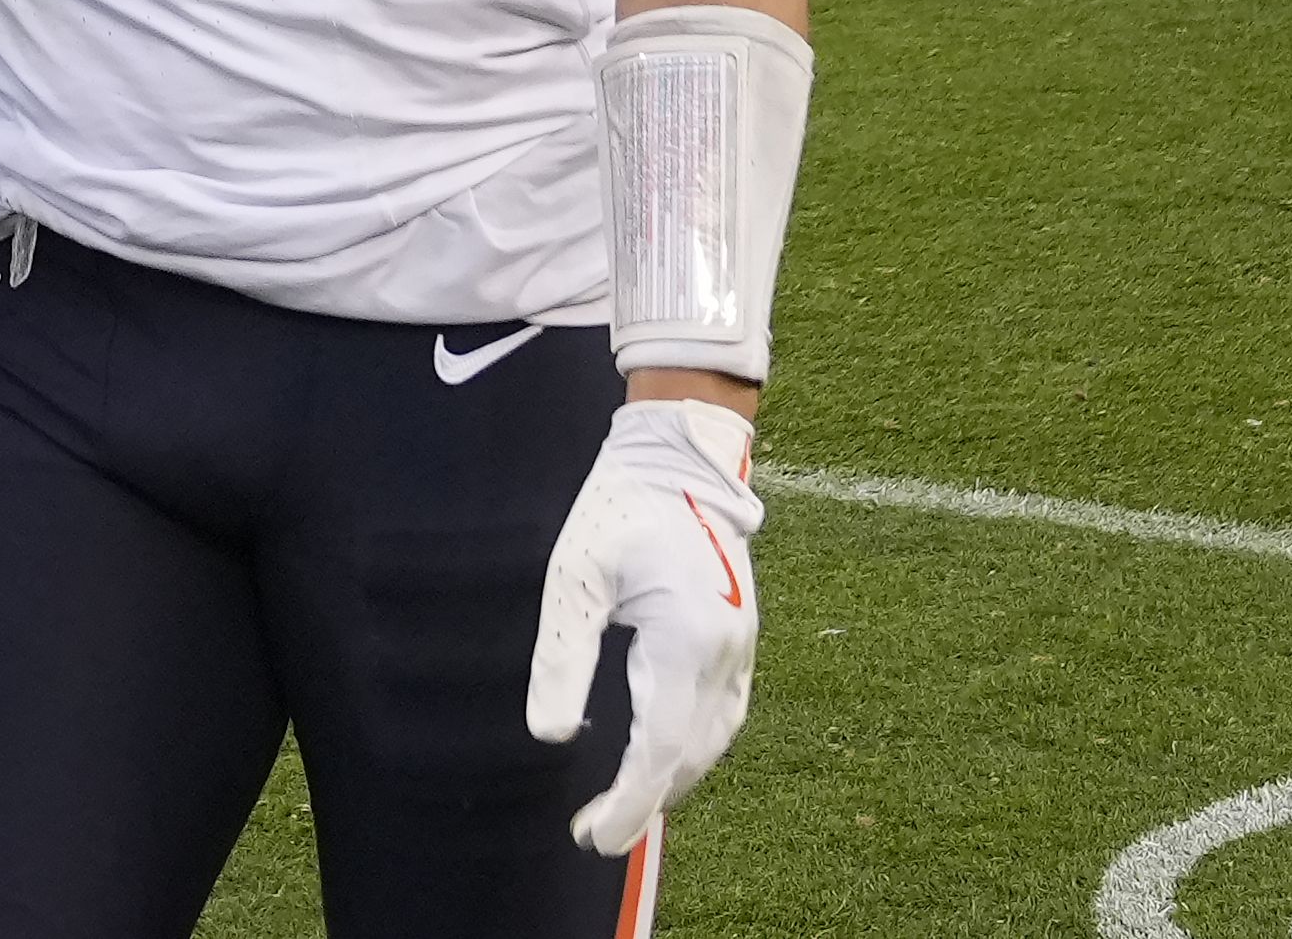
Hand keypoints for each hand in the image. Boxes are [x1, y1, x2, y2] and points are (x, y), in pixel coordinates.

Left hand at [525, 397, 765, 855]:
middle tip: (597, 833)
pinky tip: (664, 753)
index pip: (658, 749)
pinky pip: (722, 712)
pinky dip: (693, 745)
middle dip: (645, 800)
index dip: (627, 801)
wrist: (680, 455)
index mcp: (687, 640)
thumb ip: (563, 659)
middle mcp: (726, 651)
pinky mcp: (741, 634)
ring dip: (672, 777)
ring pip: (712, 738)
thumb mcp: (574, 580)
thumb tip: (549, 735)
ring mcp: (742, 644)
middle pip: (690, 754)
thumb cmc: (620, 507)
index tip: (592, 836)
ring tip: (627, 804)